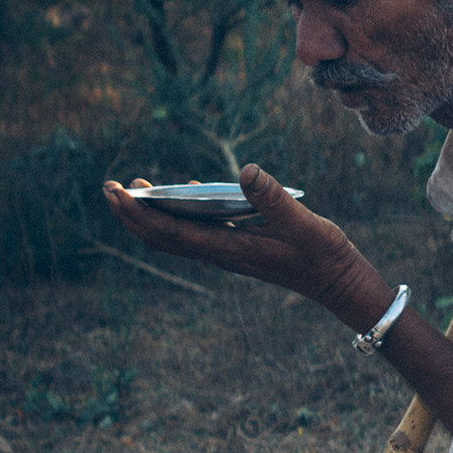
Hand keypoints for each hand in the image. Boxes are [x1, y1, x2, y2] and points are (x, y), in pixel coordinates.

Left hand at [100, 165, 385, 325]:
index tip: (117, 192)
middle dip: (133, 214)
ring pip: (177, 235)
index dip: (139, 213)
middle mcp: (222, 252)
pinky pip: (199, 231)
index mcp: (229, 249)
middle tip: (112, 187)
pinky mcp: (240, 247)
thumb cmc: (324, 257)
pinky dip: (181, 214)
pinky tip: (187, 191)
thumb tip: (246, 169)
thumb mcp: (304, 225)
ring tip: (136, 189)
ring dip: (152, 215)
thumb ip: (273, 199)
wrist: (340, 283)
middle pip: (162, 237)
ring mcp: (229, 251)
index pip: (171, 232)